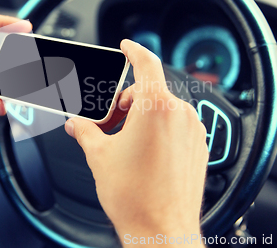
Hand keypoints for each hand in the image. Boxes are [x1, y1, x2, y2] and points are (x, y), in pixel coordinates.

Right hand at [65, 39, 208, 244]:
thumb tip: (77, 124)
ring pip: (162, 109)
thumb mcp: (100, 156)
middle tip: (108, 123)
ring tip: (124, 143)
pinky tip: (143, 152)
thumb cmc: (136, 197)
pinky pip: (175, 125)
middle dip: (125, 102)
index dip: (134, 51)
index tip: (127, 47)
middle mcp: (179, 115)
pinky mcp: (199, 147)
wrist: (161, 231)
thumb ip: (86, 131)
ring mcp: (193, 131)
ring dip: (142, 118)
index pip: (146, 64)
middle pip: (149, 91)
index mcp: (156, 108)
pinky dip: (158, 129)